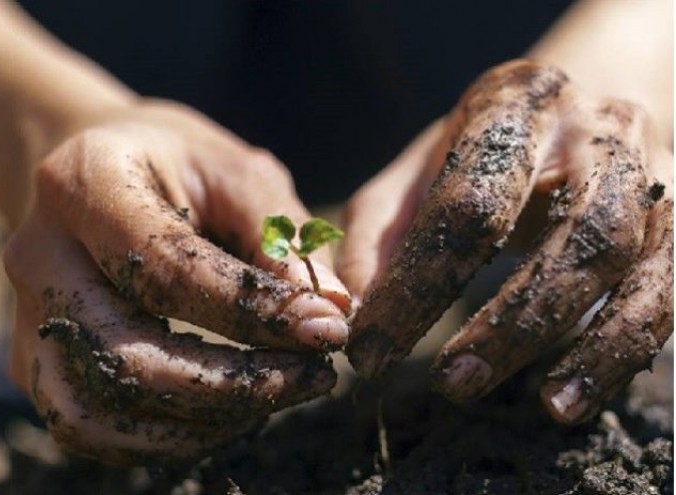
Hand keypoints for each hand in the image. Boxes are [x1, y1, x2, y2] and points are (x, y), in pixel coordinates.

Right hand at [3, 100, 350, 462]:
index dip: (255, 312)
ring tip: (279, 395)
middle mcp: (40, 254)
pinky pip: (91, 426)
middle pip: (128, 355)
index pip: (169, 270)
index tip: (326, 330)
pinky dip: (165, 436)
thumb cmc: (181, 165)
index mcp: (85, 185)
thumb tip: (334, 307)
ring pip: (102, 409)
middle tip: (315, 376)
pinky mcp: (40, 357)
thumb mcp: (237, 173)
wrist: (106, 171)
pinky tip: (230, 411)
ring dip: (203, 422)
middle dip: (234, 383)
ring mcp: (31, 314)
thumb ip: (281, 236)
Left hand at [338, 60, 671, 423]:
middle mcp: (593, 127)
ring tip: (544, 406)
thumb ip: (379, 232)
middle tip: (451, 384)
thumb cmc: (484, 150)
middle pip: (570, 230)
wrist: (579, 110)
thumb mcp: (421, 171)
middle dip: (510, 320)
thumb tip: (352, 305)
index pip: (465, 205)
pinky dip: (624, 347)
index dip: (416, 286)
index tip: (370, 353)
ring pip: (628, 260)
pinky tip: (577, 393)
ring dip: (585, 341)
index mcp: (513, 106)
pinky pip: (666, 289)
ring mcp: (650, 169)